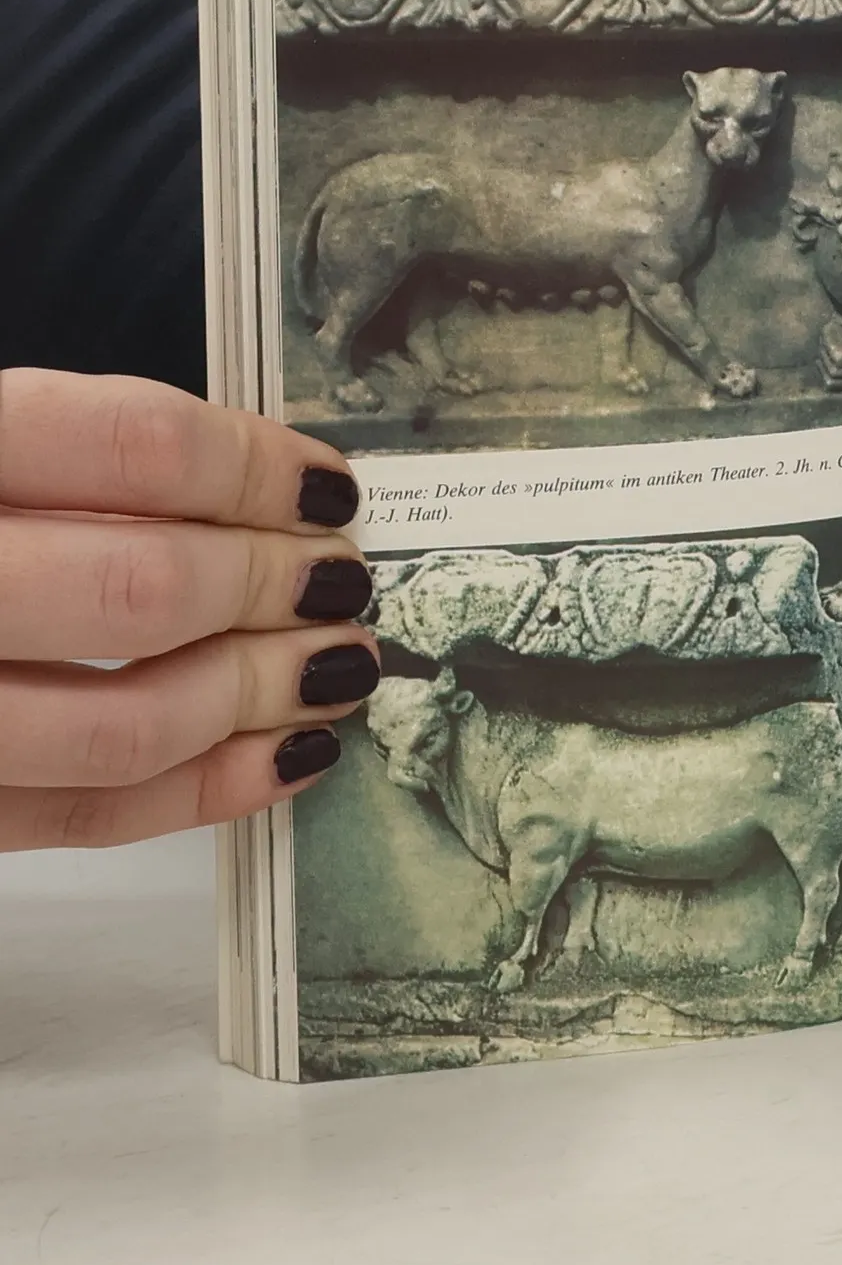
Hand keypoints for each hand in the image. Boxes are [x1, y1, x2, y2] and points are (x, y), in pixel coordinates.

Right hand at [0, 370, 377, 849]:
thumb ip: (74, 457)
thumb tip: (266, 488)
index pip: (135, 446)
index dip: (259, 468)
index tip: (328, 486)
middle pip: (146, 588)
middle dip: (277, 588)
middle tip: (343, 582)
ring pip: (124, 724)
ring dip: (262, 696)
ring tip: (339, 667)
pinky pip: (79, 818)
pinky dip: (205, 792)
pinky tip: (284, 756)